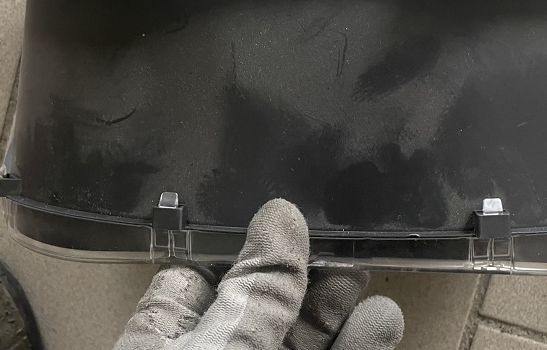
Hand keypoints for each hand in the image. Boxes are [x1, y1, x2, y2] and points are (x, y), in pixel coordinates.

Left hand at [115, 199, 403, 349]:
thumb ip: (254, 293)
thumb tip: (280, 216)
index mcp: (163, 344)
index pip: (193, 278)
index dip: (236, 245)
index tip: (280, 210)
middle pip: (258, 306)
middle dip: (300, 273)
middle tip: (341, 236)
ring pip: (300, 341)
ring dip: (336, 310)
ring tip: (368, 271)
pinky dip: (357, 347)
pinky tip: (383, 321)